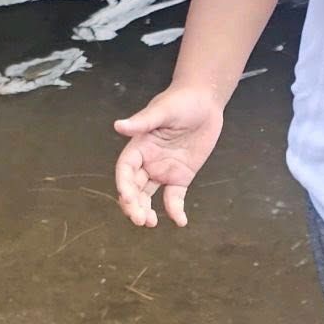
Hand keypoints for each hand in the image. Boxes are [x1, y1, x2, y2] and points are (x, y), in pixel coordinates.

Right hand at [114, 86, 223, 227]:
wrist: (205, 101)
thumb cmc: (181, 100)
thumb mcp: (163, 110)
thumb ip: (142, 121)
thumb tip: (118, 126)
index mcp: (139, 146)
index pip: (125, 170)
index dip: (124, 185)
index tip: (127, 199)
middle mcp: (148, 161)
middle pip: (134, 188)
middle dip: (133, 204)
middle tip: (139, 220)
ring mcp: (163, 170)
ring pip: (149, 196)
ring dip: (146, 210)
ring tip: (149, 223)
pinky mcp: (181, 176)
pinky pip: (174, 197)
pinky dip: (175, 211)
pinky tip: (180, 222)